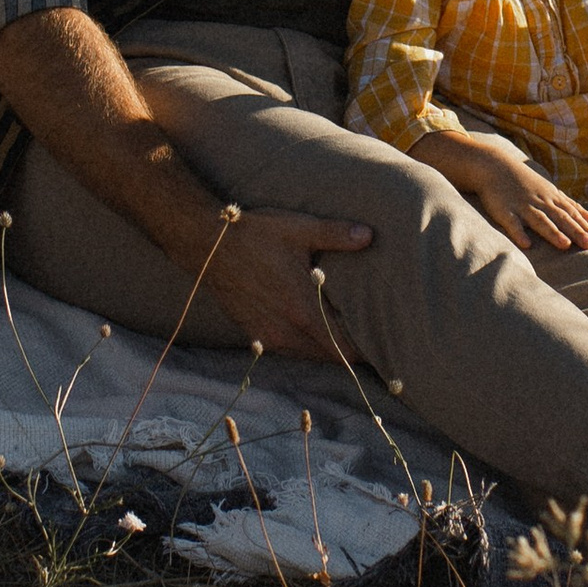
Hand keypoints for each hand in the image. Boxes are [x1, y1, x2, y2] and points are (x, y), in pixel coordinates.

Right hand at [190, 208, 373, 360]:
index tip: (380, 346)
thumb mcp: (299, 229)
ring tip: (343, 336)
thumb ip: (336, 235)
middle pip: (330, 357)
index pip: (344, 348)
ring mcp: (269, 336)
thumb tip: (369, 236)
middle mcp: (287, 330)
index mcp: (304, 309)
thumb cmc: (255, 235)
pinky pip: (289, 350)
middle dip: (350, 352)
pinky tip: (311, 329)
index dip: (365, 352)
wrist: (208, 246)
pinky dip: (305, 345)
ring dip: (327, 349)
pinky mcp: (255, 335)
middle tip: (368, 340)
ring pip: (309, 355)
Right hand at [420, 127, 587, 251]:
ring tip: (565, 245)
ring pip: (540, 220)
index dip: (583, 227)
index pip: (571, 214)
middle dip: (575, 231)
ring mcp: (522, 206)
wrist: (495, 166)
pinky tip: (526, 245)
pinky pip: (512, 223)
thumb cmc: (526, 182)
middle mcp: (540, 202)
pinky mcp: (504, 211)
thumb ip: (573, 207)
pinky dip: (519, 233)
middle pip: (560, 218)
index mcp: (552, 199)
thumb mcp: (553, 192)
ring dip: (552, 232)